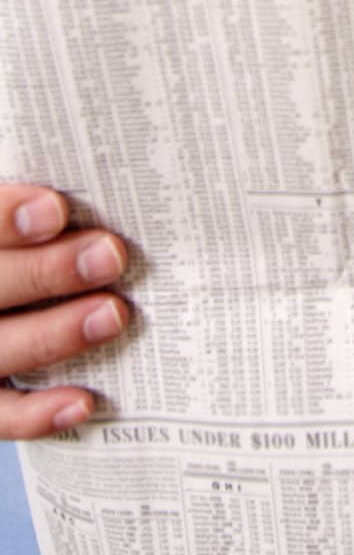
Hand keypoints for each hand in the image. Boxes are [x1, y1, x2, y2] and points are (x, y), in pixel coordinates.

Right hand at [0, 185, 129, 438]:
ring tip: (114, 314)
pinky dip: (37, 414)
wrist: (11, 294)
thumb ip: (51, 204)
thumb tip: (114, 168)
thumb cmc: (34, 243)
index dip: (7, 216)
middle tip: (111, 256)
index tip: (57, 210)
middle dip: (47, 271)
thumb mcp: (32, 213)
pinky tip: (84, 402)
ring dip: (54, 334)